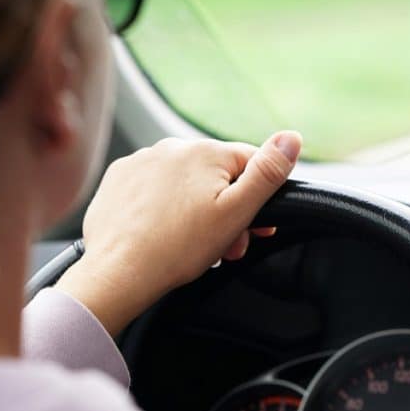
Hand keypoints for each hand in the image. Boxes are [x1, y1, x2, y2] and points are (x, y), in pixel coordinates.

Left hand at [54, 131, 301, 335]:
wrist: (117, 272)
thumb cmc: (176, 248)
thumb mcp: (236, 213)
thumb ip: (267, 173)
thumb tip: (291, 138)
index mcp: (205, 152)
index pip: (250, 163)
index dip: (259, 199)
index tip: (255, 228)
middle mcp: (172, 147)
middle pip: (216, 175)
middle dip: (226, 209)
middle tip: (225, 247)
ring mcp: (142, 161)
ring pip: (184, 182)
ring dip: (195, 208)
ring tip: (191, 245)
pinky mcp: (120, 178)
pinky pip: (154, 188)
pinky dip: (162, 207)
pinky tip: (162, 232)